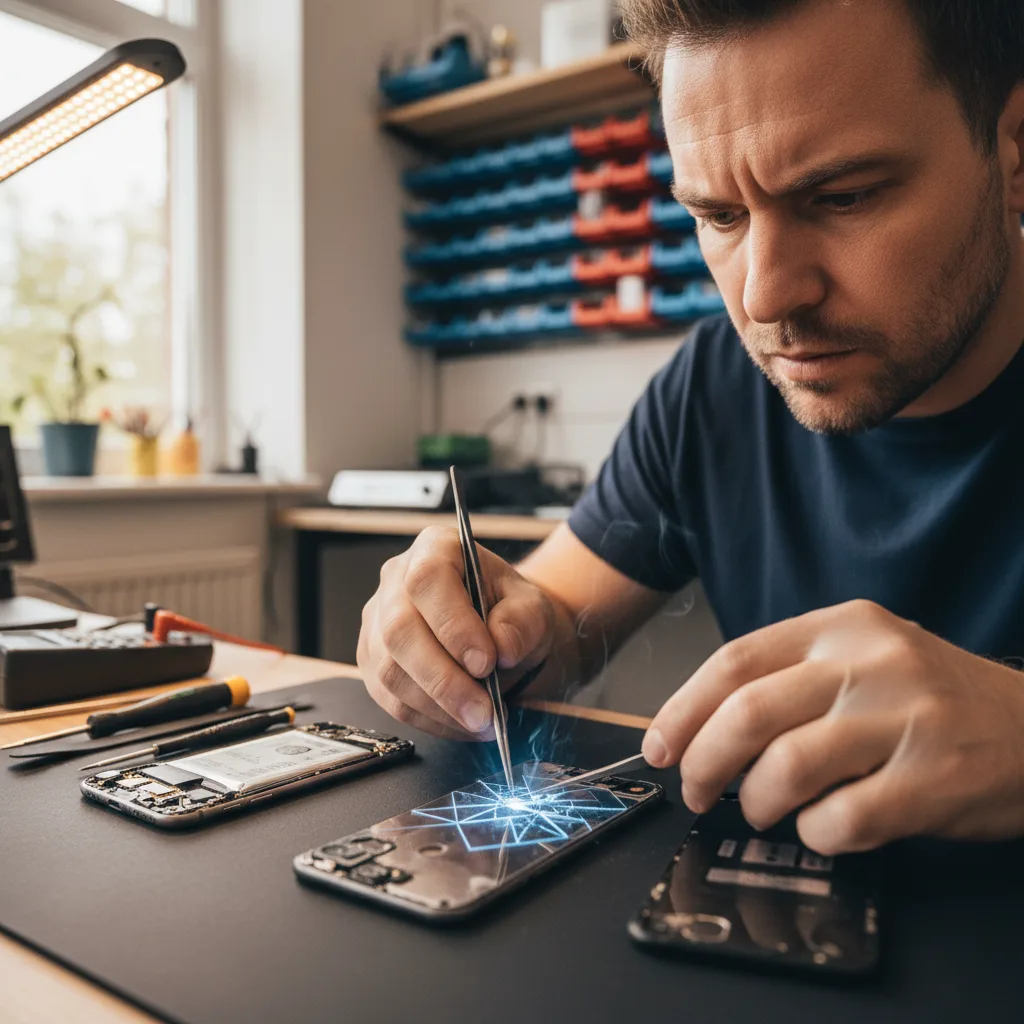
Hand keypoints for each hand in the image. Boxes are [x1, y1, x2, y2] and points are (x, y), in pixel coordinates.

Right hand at [358, 526, 554, 738]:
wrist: (499, 634)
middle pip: (401, 631)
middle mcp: (395, 581)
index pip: (428, 580)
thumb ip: (523, 621)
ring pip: (391, 672)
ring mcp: (378, 623)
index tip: (486, 662)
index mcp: (435, 549)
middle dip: (445, 680)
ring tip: (482, 722)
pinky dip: (430, 720)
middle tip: (485, 712)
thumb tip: (501, 646)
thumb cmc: (510, 612)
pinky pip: (391, 700)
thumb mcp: (532, 607)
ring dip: (438, 707)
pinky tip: (463, 725)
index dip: (453, 624)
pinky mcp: (373, 663)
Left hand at [642, 600, 1023, 853]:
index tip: (659, 747)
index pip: (734, 662)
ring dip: (755, 802)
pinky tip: (822, 827)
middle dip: (703, 763)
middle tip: (695, 791)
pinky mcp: (934, 779)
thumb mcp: (862, 661)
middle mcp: (869, 663)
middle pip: (747, 714)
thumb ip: (791, 682)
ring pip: (785, 768)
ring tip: (761, 809)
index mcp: (840, 628)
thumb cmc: (932, 700)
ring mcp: (905, 718)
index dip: (682, 709)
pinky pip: (841, 820)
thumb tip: (700, 730)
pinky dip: (814, 833)